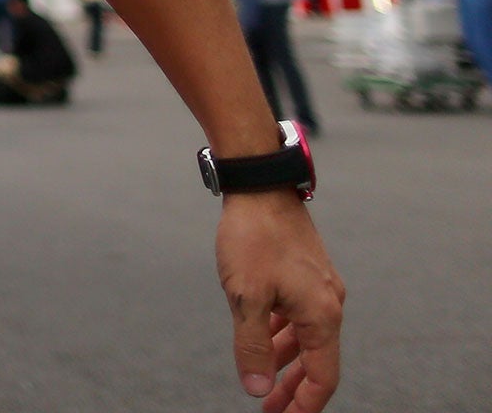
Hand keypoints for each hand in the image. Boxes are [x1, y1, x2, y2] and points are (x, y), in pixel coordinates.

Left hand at [217, 190, 345, 411]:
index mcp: (322, 315)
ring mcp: (318, 287)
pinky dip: (283, 334)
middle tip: (270, 408)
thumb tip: (257, 387)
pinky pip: (297, 315)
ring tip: (263, 382)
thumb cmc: (252, 238)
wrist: (259, 185)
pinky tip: (264, 339)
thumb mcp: (246, 297)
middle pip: (316, 361)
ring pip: (305, 337)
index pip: (323, 377)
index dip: (305, 404)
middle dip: (293, 389)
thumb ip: (252, 345)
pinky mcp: (304, 272)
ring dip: (285, 361)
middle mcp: (328, 303)